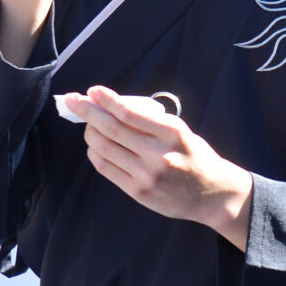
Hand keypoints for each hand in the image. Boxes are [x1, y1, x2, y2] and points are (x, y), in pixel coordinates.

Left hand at [69, 86, 253, 248]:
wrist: (213, 193)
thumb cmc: (193, 156)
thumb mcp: (180, 132)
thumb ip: (149, 121)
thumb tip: (110, 105)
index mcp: (173, 133)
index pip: (130, 113)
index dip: (107, 101)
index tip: (92, 91)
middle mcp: (159, 154)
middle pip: (112, 129)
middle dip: (88, 112)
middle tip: (73, 100)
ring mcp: (147, 175)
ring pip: (104, 148)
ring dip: (90, 131)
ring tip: (86, 122)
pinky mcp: (138, 191)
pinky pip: (106, 167)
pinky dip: (95, 152)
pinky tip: (94, 144)